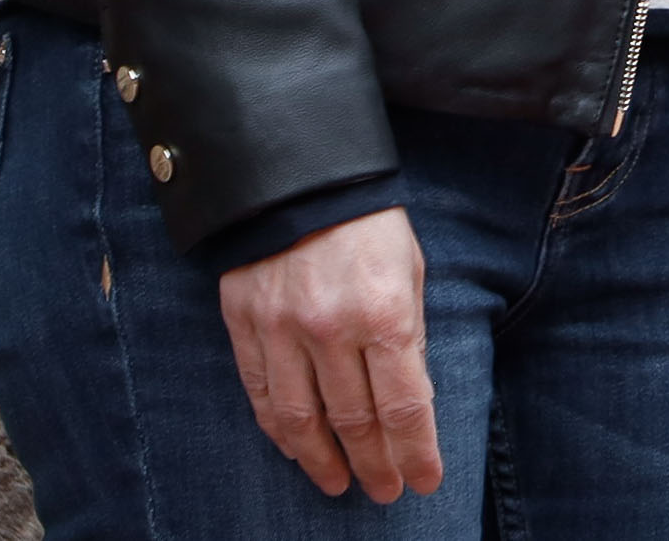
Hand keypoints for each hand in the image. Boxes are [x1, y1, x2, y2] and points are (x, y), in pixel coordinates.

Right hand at [216, 205, 440, 501]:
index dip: (415, 452)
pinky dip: (280, 430)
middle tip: (385, 492)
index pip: (404, 406)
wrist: (299, 177)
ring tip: (340, 484)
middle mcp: (332, 329)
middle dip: (375, 464)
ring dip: (322, 460)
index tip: (424, 481)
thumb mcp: (410, 271)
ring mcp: (282, 331)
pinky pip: (262, 394)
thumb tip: (410, 403)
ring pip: (301, 419)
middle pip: (355, 421)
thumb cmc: (370, 224)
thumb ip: (408, 336)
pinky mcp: (245, 326)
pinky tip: (296, 449)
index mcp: (385, 313)